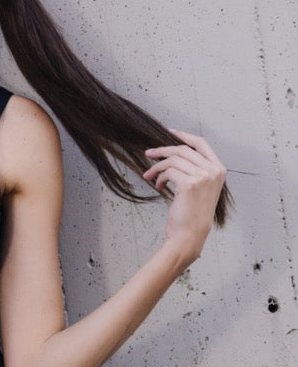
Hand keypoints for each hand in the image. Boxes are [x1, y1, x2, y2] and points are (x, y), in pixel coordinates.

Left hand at [142, 128, 226, 263]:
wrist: (189, 234)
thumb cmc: (192, 213)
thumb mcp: (200, 187)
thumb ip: (195, 169)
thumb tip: (174, 152)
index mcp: (219, 169)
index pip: (202, 143)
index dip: (185, 136)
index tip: (171, 132)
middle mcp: (213, 171)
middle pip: (183, 149)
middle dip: (162, 150)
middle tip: (148, 154)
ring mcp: (203, 177)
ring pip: (173, 159)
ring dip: (157, 167)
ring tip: (150, 176)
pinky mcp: (189, 184)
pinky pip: (168, 171)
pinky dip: (158, 177)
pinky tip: (157, 186)